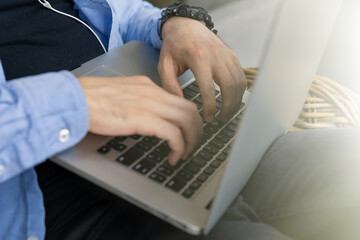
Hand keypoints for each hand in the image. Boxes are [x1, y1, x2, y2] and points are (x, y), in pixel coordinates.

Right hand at [78, 75, 201, 164]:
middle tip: (193, 145)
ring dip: (191, 141)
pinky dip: (178, 148)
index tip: (187, 133)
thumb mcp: (119, 95)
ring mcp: (149, 104)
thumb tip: (144, 117)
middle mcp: (153, 92)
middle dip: (197, 131)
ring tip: (185, 154)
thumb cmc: (89, 99)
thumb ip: (136, 102)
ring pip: (187, 121)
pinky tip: (173, 158)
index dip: (189, 120)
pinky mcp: (143, 119)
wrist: (74, 98)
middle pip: (190, 110)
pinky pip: (173, 134)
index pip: (179, 101)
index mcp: (147, 86)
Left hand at [158, 17, 246, 122]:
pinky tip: (234, 99)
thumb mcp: (164, 64)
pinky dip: (240, 90)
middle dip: (228, 107)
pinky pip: (240, 75)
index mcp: (198, 57)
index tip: (208, 118)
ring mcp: (225, 54)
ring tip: (228, 112)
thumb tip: (180, 103)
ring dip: (236, 100)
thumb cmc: (174, 45)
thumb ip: (170, 85)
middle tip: (221, 119)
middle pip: (229, 86)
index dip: (210, 107)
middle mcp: (215, 55)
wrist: (185, 25)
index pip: (208, 88)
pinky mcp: (231, 54)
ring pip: (238, 82)